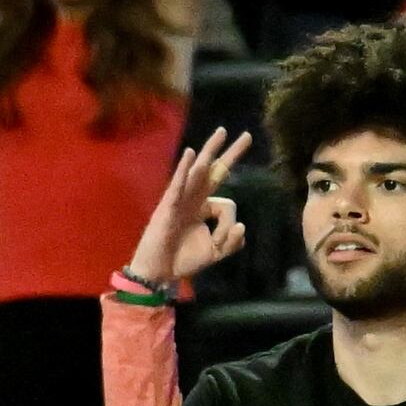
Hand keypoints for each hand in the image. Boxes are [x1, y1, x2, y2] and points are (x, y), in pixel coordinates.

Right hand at [123, 130, 251, 290]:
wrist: (159, 272)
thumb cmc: (183, 260)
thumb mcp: (216, 252)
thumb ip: (233, 241)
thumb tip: (241, 225)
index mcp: (203, 208)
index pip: (227, 203)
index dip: (230, 224)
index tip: (224, 241)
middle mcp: (192, 199)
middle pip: (214, 171)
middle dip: (230, 153)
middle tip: (246, 135)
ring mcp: (180, 200)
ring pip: (198, 172)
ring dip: (210, 152)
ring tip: (222, 133)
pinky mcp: (168, 206)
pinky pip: (178, 184)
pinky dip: (183, 169)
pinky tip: (191, 154)